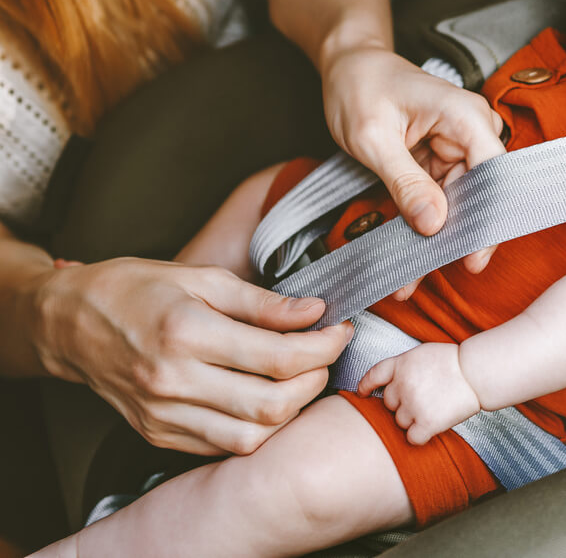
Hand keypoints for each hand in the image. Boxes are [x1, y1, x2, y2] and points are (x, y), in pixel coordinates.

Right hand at [36, 258, 352, 455]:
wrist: (69, 324)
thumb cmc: (134, 291)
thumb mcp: (201, 277)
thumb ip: (263, 301)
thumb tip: (316, 311)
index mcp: (186, 333)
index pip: (279, 357)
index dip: (324, 346)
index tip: (340, 329)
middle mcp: (173, 381)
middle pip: (273, 405)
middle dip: (316, 379)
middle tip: (325, 352)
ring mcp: (164, 415)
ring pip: (253, 435)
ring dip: (291, 409)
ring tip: (298, 375)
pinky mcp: (159, 434)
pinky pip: (224, 444)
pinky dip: (256, 425)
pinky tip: (264, 394)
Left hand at [320, 45, 503, 273]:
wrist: (347, 66)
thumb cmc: (359, 86)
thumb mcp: (373, 136)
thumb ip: (404, 181)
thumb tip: (434, 224)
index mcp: (464, 115)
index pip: (492, 173)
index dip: (485, 218)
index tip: (472, 257)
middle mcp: (470, 131)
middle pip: (476, 195)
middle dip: (453, 238)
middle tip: (425, 275)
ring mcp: (457, 148)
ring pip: (456, 205)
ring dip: (433, 240)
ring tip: (405, 279)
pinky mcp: (441, 161)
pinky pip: (438, 201)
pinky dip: (421, 227)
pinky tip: (404, 258)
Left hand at [357, 343, 480, 445]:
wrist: (475, 372)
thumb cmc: (455, 362)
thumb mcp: (422, 353)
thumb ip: (404, 366)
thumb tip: (393, 381)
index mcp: (401, 364)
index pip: (373, 376)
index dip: (365, 386)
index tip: (362, 393)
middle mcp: (402, 385)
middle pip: (389, 403)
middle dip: (402, 403)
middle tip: (424, 398)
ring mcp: (413, 404)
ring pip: (400, 422)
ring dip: (412, 419)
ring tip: (433, 407)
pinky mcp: (426, 422)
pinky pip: (412, 438)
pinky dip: (420, 435)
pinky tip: (431, 426)